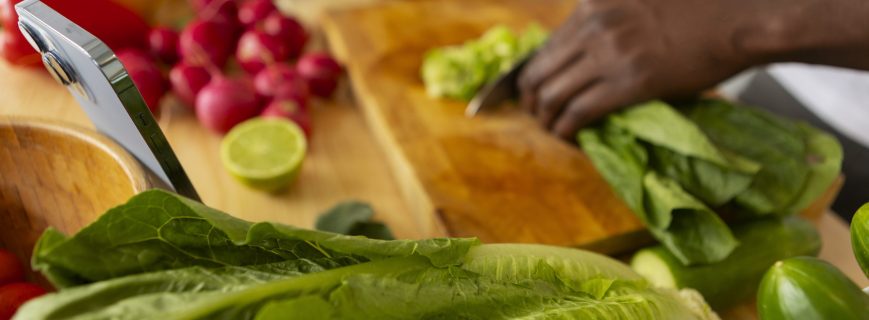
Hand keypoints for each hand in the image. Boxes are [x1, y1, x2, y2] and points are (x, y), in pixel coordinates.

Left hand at [519, 0, 762, 138]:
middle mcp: (594, 25)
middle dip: (531, 98)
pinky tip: (570, 137)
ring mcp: (610, 54)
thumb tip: (587, 53)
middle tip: (537, 114)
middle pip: (539, 71)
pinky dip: (567, 130)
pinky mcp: (629, 83)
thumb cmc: (699, 8)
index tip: (536, 89)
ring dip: (546, 118)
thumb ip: (608, 18)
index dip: (534, 73)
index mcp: (593, 2)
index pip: (546, 45)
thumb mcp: (637, 1)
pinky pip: (579, 112)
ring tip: (552, 129)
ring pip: (553, 94)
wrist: (740, 16)